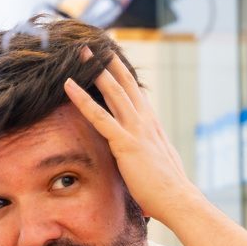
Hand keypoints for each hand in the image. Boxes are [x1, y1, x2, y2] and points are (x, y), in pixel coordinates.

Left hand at [64, 49, 198, 226]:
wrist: (178, 200)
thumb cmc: (167, 191)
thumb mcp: (159, 168)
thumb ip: (150, 159)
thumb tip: (147, 165)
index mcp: (153, 128)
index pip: (136, 96)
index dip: (125, 77)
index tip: (115, 62)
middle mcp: (146, 123)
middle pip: (126, 85)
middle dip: (111, 63)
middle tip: (97, 44)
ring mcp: (137, 130)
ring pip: (113, 92)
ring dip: (96, 70)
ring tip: (82, 51)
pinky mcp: (126, 143)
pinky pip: (99, 116)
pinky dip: (82, 99)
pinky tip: (68, 84)